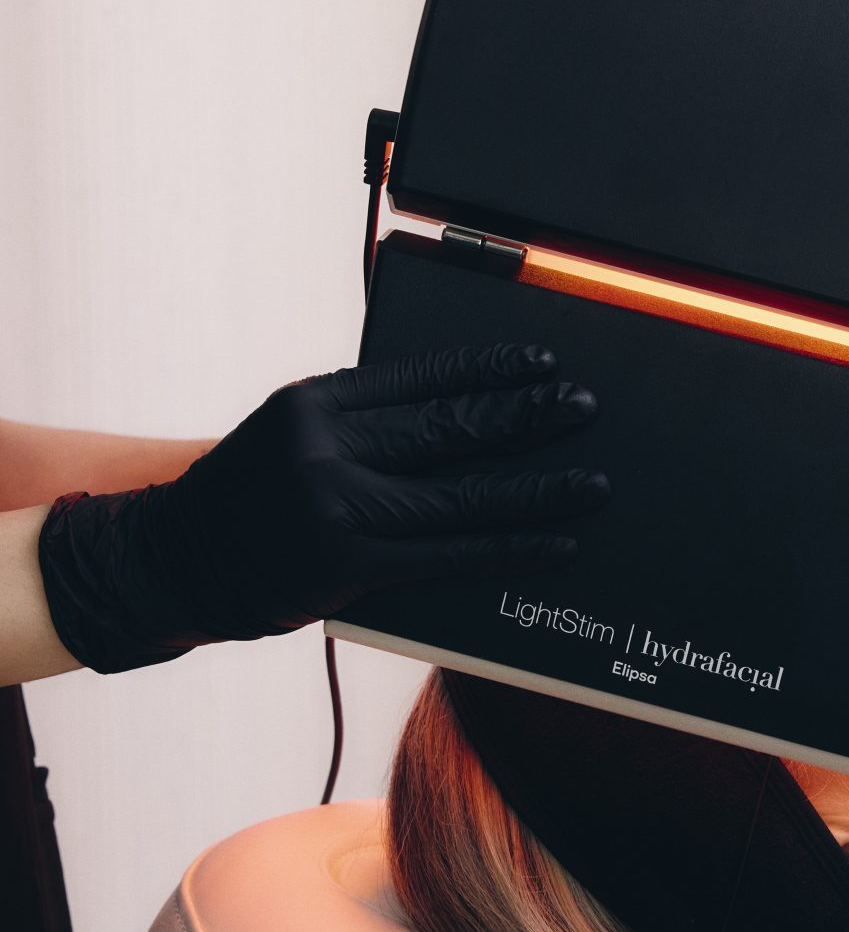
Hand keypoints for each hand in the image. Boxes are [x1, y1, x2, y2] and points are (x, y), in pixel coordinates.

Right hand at [36, 344, 607, 672]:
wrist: (173, 561)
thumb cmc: (243, 498)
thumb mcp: (288, 435)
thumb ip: (360, 422)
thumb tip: (458, 411)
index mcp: (314, 401)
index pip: (420, 378)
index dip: (488, 371)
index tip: (540, 365)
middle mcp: (326, 446)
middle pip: (449, 427)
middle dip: (526, 417)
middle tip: (582, 407)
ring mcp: (337, 507)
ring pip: (460, 494)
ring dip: (537, 489)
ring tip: (592, 481)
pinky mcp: (348, 565)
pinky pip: (448, 555)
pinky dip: (508, 548)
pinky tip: (553, 542)